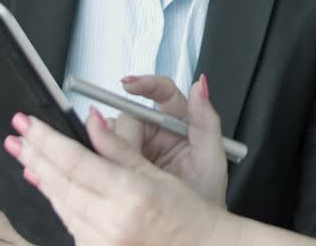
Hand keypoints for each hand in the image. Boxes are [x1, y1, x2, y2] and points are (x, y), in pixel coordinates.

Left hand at [5, 102, 236, 245]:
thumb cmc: (188, 215)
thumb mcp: (156, 174)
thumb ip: (118, 147)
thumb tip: (92, 120)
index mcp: (129, 196)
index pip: (75, 161)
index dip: (46, 140)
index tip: (26, 124)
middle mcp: (111, 223)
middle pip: (60, 183)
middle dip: (34, 157)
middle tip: (16, 137)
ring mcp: (102, 244)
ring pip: (61, 206)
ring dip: (43, 179)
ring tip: (27, 157)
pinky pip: (71, 225)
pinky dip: (60, 204)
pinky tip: (51, 187)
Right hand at [110, 74, 226, 205]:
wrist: (193, 231)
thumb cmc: (207, 193)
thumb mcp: (211, 158)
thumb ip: (206, 119)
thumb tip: (200, 85)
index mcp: (180, 121)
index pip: (161, 92)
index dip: (145, 84)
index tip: (129, 85)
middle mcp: (156, 130)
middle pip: (131, 114)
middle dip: (128, 130)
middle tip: (131, 152)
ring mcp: (137, 147)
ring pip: (114, 132)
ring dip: (114, 146)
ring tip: (129, 168)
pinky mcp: (122, 164)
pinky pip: (104, 152)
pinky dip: (104, 158)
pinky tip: (112, 169)